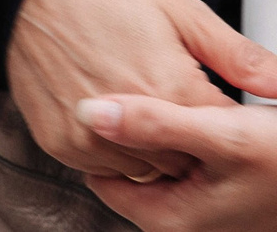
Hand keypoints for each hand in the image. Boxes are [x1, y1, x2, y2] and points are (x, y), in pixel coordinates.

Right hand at [6, 0, 276, 180]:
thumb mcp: (181, 8)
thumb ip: (238, 56)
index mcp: (169, 88)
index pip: (221, 136)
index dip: (217, 114)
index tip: (201, 90)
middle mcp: (129, 120)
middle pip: (184, 161)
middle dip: (184, 136)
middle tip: (163, 92)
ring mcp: (87, 134)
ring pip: (143, 170)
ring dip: (147, 147)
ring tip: (133, 96)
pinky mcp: (57, 138)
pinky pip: (99, 166)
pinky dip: (108, 148)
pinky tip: (106, 109)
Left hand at [81, 96, 276, 230]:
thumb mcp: (221, 134)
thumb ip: (153, 124)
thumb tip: (88, 114)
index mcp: (171, 220)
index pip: (100, 176)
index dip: (104, 136)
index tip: (105, 98)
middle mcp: (184, 221)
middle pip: (126, 168)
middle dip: (129, 132)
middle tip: (138, 91)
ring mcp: (202, 208)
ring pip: (154, 160)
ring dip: (156, 130)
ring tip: (173, 103)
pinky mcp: (218, 190)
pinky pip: (181, 159)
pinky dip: (181, 134)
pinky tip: (196, 112)